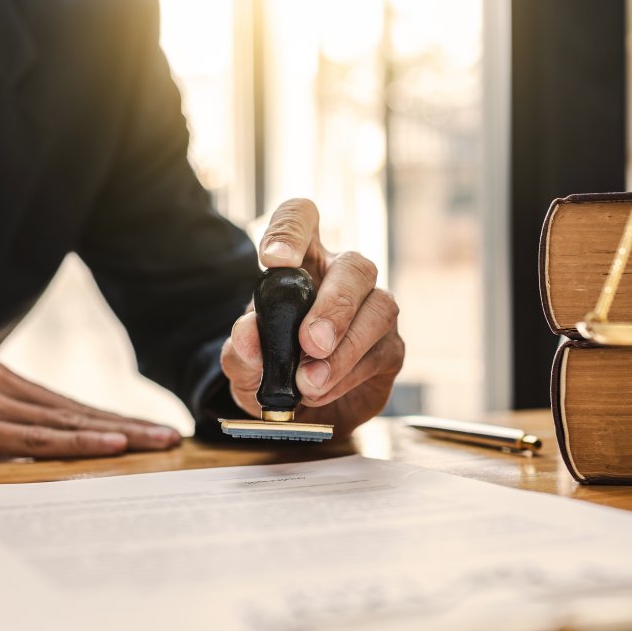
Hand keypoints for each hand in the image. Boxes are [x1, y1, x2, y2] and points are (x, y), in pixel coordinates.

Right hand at [0, 359, 180, 462]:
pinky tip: (108, 443)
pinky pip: (33, 436)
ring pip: (64, 420)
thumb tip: (28, 437)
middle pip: (76, 408)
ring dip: (116, 432)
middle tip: (172, 436)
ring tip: (156, 442)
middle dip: (128, 423)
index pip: (66, 404)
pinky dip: (74, 439)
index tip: (147, 428)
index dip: (109, 416)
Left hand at [220, 198, 403, 437]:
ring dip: (345, 348)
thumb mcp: (243, 364)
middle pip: (355, 265)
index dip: (291, 229)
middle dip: (335, 305)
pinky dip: (349, 374)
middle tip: (311, 343)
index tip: (275, 261)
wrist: (296, 414)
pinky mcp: (390, 348)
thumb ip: (241, 349)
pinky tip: (321, 390)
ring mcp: (372, 310)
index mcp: (300, 262)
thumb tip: (247, 335)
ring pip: (380, 307)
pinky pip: (382, 351)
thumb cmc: (269, 371)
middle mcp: (342, 277)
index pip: (301, 216)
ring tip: (309, 380)